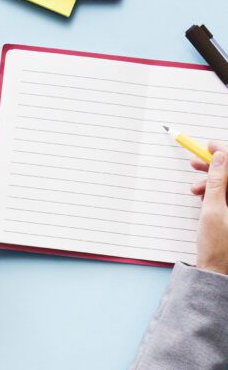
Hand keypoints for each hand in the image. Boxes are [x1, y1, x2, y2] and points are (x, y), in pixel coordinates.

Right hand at [190, 141, 227, 273]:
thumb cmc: (217, 246)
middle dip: (215, 167)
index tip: (209, 146)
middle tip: (195, 162)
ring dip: (211, 181)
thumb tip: (220, 157)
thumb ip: (216, 181)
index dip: (224, 153)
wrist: (217, 272)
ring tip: (194, 188)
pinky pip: (227, 194)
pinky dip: (214, 192)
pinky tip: (202, 197)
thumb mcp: (212, 210)